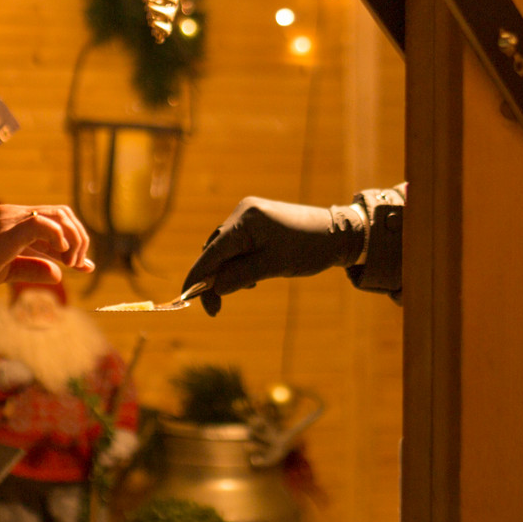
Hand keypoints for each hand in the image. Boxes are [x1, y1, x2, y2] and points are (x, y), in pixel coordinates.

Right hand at [0, 205, 91, 308]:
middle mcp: (9, 214)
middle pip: (61, 213)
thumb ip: (31, 268)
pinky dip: (60, 238)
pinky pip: (43, 224)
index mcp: (7, 221)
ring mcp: (7, 220)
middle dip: (78, 239)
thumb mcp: (2, 272)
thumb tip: (58, 274)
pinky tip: (62, 258)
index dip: (73, 242)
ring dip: (74, 240)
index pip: (51, 220)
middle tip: (80, 267)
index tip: (84, 267)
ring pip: (57, 215)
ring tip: (73, 265)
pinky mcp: (5, 232)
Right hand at [180, 195, 368, 315]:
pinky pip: (237, 245)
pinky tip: (253, 277)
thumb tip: (213, 287)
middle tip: (217, 308)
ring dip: (228, 272)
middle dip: (214, 279)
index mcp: (246, 220)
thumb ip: (240, 276)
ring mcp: (249, 216)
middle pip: (214, 251)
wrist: (336, 234)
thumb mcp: (273, 266)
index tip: (186, 299)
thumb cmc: (308, 249)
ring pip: (225, 250)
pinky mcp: (256, 222)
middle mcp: (243, 213)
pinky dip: (238, 263)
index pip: (211, 251)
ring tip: (250, 286)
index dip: (197, 276)